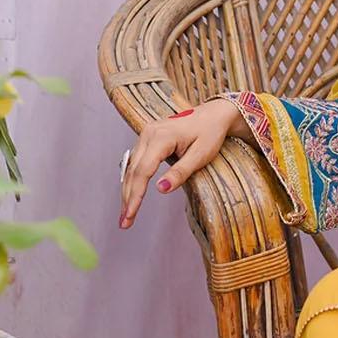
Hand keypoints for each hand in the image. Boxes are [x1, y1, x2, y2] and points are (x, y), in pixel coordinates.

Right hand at [118, 99, 238, 228]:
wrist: (212, 115)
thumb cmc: (210, 134)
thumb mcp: (200, 155)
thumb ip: (180, 172)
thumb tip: (160, 189)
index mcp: (161, 137)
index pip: (143, 171)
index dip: (135, 195)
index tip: (130, 215)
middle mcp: (148, 134)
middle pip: (133, 171)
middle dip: (128, 198)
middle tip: (124, 223)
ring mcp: (145, 135)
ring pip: (131, 168)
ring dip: (127, 191)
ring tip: (126, 214)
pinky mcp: (147, 138)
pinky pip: (135, 162)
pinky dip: (132, 180)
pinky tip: (131, 195)